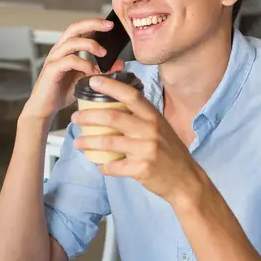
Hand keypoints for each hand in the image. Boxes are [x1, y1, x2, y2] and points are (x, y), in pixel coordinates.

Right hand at [21, 18, 125, 121]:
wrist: (44, 108)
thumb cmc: (61, 92)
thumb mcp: (85, 79)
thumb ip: (100, 70)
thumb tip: (119, 64)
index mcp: (66, 49)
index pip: (79, 29)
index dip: (94, 23)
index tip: (110, 24)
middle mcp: (59, 50)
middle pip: (74, 28)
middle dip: (93, 24)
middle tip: (109, 27)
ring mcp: (54, 59)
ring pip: (71, 42)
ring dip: (90, 45)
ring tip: (103, 53)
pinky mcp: (52, 70)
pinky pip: (69, 60)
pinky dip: (83, 63)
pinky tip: (91, 71)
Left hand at [71, 76, 202, 204]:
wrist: (185, 179)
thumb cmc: (170, 151)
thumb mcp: (160, 128)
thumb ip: (141, 117)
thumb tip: (116, 104)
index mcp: (154, 117)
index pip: (131, 95)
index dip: (111, 86)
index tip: (93, 81)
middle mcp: (150, 130)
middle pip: (113, 117)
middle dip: (89, 116)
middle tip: (75, 118)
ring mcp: (146, 150)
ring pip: (108, 142)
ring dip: (88, 142)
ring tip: (78, 143)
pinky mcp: (141, 169)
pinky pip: (114, 166)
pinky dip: (103, 166)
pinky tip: (99, 165)